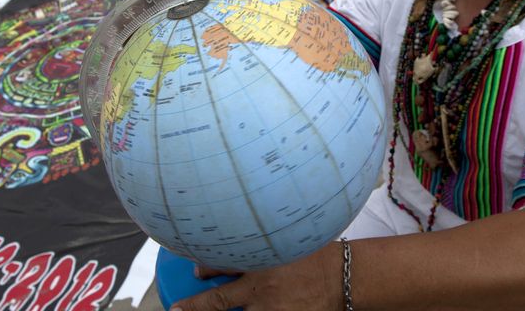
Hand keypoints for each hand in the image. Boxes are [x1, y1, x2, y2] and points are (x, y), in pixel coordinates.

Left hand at [172, 244, 342, 310]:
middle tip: (177, 309)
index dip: (203, 267)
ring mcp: (272, 309)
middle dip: (196, 306)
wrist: (347, 277)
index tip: (192, 270)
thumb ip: (267, 237)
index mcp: (261, 258)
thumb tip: (245, 222)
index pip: (222, 261)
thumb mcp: (290, 237)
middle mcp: (261, 286)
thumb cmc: (320, 253)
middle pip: (220, 300)